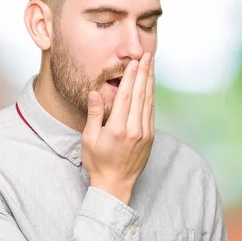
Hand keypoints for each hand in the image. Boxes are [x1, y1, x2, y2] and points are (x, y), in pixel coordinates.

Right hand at [81, 53, 154, 204]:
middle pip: (141, 94)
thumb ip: (94, 114)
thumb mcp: (89, 139)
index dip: (131, 77)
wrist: (115, 185)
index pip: (127, 96)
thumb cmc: (98, 162)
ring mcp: (145, 133)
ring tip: (152, 65)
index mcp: (118, 129)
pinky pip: (152, 112)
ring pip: (149, 101)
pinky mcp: (150, 137)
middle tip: (148, 56)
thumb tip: (95, 93)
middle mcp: (135, 129)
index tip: (134, 62)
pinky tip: (151, 86)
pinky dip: (152, 96)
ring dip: (150, 82)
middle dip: (144, 73)